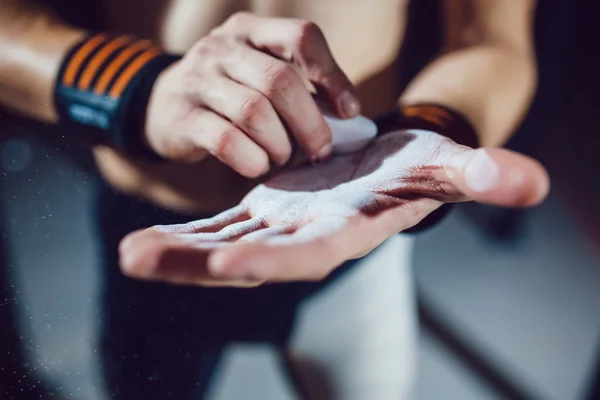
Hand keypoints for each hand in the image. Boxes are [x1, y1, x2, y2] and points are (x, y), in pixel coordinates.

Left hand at [119, 129, 548, 285]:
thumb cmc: (417, 171)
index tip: (230, 266)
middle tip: (137, 259)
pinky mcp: (259, 212)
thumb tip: (528, 181)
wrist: (386, 170)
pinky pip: (216, 228)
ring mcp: (276, 228)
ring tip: (129, 254)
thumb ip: (481, 175)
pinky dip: (184, 236)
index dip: (273, 259)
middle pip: (249, 257)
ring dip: (177, 252)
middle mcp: (304, 238)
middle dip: (198, 263)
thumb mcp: (446, 168)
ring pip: (222, 246)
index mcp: (344, 231)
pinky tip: (145, 240)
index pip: (308, 254)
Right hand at [144, 12, 358, 176]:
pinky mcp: (182, 116)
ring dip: (280, 146)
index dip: (332, 75)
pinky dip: (252, 160)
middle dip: (310, 125)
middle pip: (280, 81)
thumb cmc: (229, 95)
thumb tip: (350, 120)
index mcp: (251, 31)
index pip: (301, 36)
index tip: (350, 111)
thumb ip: (299, 89)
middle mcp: (222, 47)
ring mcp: (198, 79)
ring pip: (254, 113)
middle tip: (320, 150)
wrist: (161, 106)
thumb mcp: (259, 75)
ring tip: (282, 157)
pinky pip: (226, 141)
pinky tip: (258, 166)